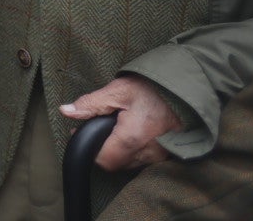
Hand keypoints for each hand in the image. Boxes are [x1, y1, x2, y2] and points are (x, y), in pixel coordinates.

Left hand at [61, 75, 181, 170]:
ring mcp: (159, 157)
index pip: (103, 160)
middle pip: (115, 164)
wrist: (186, 91)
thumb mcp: (118, 90)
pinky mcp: (167, 155)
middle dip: (102, 148)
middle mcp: (148, 153)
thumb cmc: (152, 89)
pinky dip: (133, 150)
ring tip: (115, 128)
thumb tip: (66, 111)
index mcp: (133, 139)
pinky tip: (131, 132)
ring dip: (118, 150)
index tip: (83, 132)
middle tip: (98, 127)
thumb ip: (91, 104)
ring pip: (129, 163)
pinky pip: (143, 159)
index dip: (90, 148)